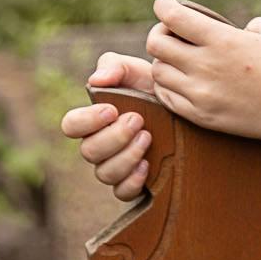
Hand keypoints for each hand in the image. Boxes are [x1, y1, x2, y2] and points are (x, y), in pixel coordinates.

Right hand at [60, 52, 156, 199]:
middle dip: (114, 136)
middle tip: (139, 121)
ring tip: (148, 138)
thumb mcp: (138, 71)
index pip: (71, 125)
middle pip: (89, 151)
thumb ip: (114, 66)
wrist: (190, 111)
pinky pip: (122, 193)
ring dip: (125, 156)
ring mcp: (116, 167)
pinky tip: (148, 165)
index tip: (111, 109)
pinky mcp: (134, 185)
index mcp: (94, 121)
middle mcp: (100, 147)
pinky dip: (132, 181)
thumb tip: (96, 80)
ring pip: (105, 173)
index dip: (86, 121)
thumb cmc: (156, 91)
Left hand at [143, 0, 260, 155]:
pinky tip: (182, 81)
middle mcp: (205, 65)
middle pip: (155, 43)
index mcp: (222, 39)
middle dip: (161, 34)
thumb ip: (252, 22)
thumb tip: (239, 29)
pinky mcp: (201, 115)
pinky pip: (166, 97)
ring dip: (164, 62)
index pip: (170, 15)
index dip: (162, 4)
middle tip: (174, 36)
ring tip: (179, 61)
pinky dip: (168, 86)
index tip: (167, 4)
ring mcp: (201, 93)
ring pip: (157, 71)